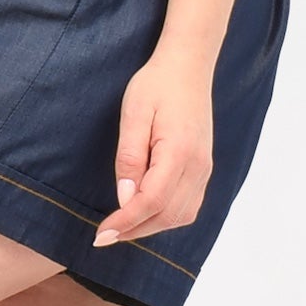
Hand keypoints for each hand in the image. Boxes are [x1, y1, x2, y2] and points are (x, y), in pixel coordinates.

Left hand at [92, 43, 214, 245]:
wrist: (187, 68)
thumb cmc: (157, 86)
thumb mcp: (134, 114)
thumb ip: (130, 157)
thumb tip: (125, 198)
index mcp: (180, 152)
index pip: (152, 201)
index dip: (126, 222)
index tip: (102, 234)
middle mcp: (198, 166)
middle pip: (167, 215)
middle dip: (134, 231)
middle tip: (104, 237)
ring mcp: (204, 169)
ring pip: (180, 215)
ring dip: (150, 227)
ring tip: (120, 228)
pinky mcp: (203, 169)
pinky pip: (188, 206)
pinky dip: (165, 217)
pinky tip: (144, 214)